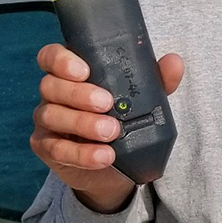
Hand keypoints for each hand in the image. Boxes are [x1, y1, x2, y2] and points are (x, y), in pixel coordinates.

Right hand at [30, 42, 183, 213]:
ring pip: (52, 115)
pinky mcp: (48, 148)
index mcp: (70, 72)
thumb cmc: (122, 118)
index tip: (84, 70)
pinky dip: (82, 154)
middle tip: (107, 103)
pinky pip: (58, 149)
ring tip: (112, 132)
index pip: (51, 57)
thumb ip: (155, 79)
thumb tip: (174, 62)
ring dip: (82, 123)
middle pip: (51, 85)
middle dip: (79, 94)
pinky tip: (104, 156)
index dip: (61, 60)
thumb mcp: (141, 98)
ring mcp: (47, 120)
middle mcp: (53, 93)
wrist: (117, 165)